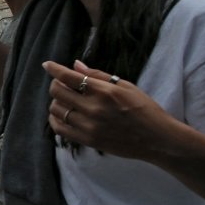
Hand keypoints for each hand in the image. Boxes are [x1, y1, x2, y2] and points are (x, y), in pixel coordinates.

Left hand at [46, 59, 177, 160]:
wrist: (158, 139)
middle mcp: (93, 108)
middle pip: (57, 92)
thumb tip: (75, 64)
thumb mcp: (125, 86)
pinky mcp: (88, 140)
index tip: (47, 65)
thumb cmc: (144, 109)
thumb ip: (98, 75)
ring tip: (66, 100)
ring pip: (56, 109)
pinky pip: (59, 129)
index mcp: (103, 91)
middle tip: (63, 84)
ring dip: (57, 102)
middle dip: (56, 84)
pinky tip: (62, 115)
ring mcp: (89, 126)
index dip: (54, 69)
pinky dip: (55, 120)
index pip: (68, 77)